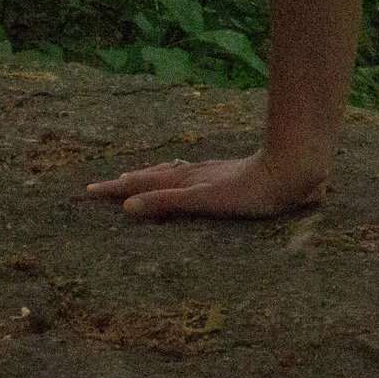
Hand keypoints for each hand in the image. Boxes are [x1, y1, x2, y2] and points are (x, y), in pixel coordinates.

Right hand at [85, 150, 324, 219]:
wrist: (290, 170)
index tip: (88, 190)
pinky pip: (190, 174)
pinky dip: (175, 176)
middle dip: (127, 182)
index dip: (115, 189)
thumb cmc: (250, 192)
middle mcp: (193, 173)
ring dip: (150, 177)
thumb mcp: (204, 201)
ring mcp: (210, 172)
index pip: (141, 184)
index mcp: (184, 180)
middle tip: (104, 186)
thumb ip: (168, 202)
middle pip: (152, 175)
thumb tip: (127, 206)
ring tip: (137, 177)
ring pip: (171, 172)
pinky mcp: (227, 175)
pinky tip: (188, 175)